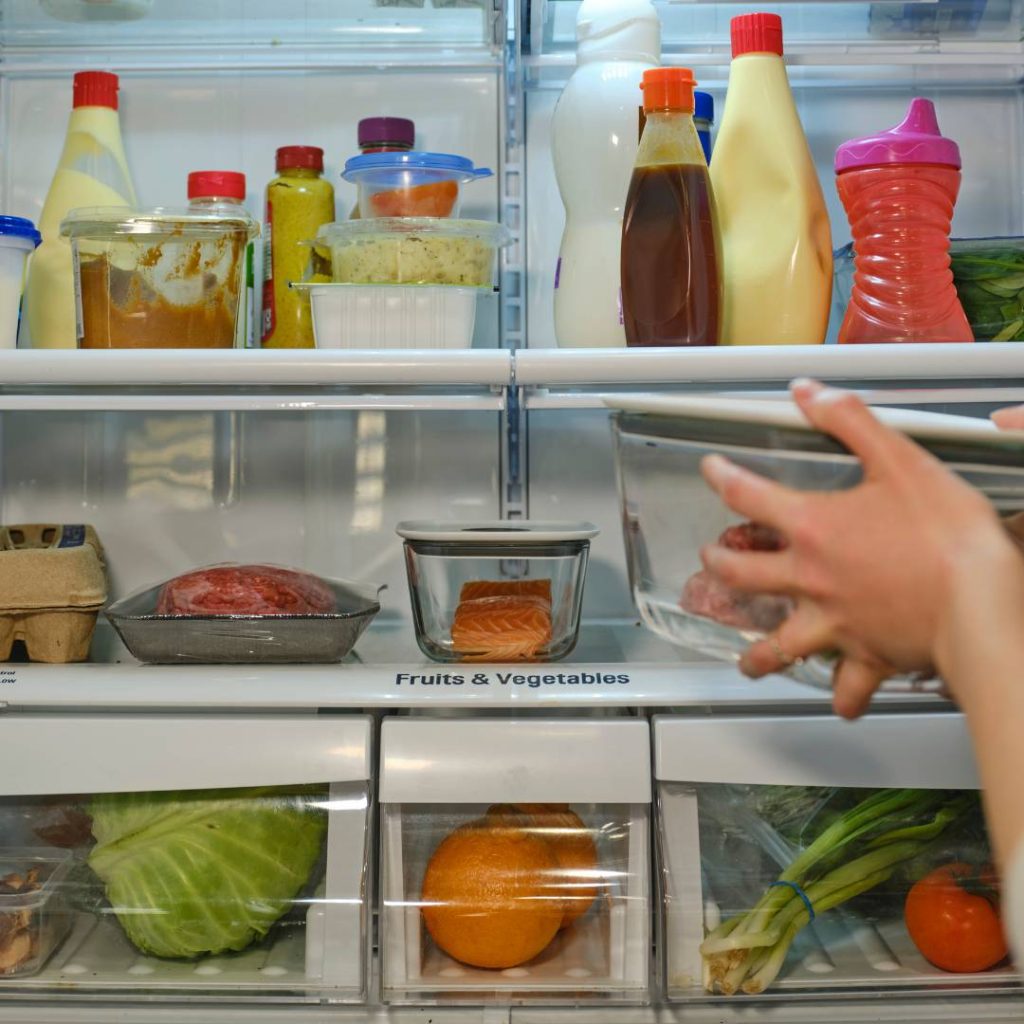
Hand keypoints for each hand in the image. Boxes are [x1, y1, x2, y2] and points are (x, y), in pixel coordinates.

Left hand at [700, 379, 1017, 717]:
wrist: (979, 603)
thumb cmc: (946, 533)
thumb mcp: (899, 459)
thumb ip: (849, 422)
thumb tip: (808, 394)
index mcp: (814, 528)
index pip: (749, 496)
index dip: (723, 478)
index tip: (710, 470)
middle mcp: (811, 580)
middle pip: (744, 575)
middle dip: (721, 566)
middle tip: (712, 561)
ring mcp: (834, 623)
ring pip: (779, 646)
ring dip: (758, 655)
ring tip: (746, 660)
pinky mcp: (867, 656)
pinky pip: (848, 687)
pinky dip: (842, 697)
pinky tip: (839, 702)